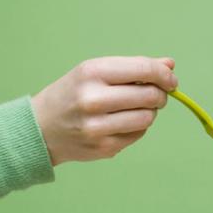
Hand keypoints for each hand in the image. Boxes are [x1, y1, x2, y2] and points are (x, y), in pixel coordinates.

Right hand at [31, 56, 177, 164]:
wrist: (41, 128)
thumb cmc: (73, 94)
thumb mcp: (96, 72)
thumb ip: (134, 68)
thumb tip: (170, 65)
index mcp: (92, 72)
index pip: (144, 70)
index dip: (165, 75)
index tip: (171, 80)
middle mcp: (93, 99)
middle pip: (150, 96)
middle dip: (160, 95)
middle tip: (155, 95)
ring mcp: (98, 126)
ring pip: (148, 118)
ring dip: (150, 112)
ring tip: (136, 108)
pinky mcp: (104, 147)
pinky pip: (138, 134)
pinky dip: (138, 127)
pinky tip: (122, 122)